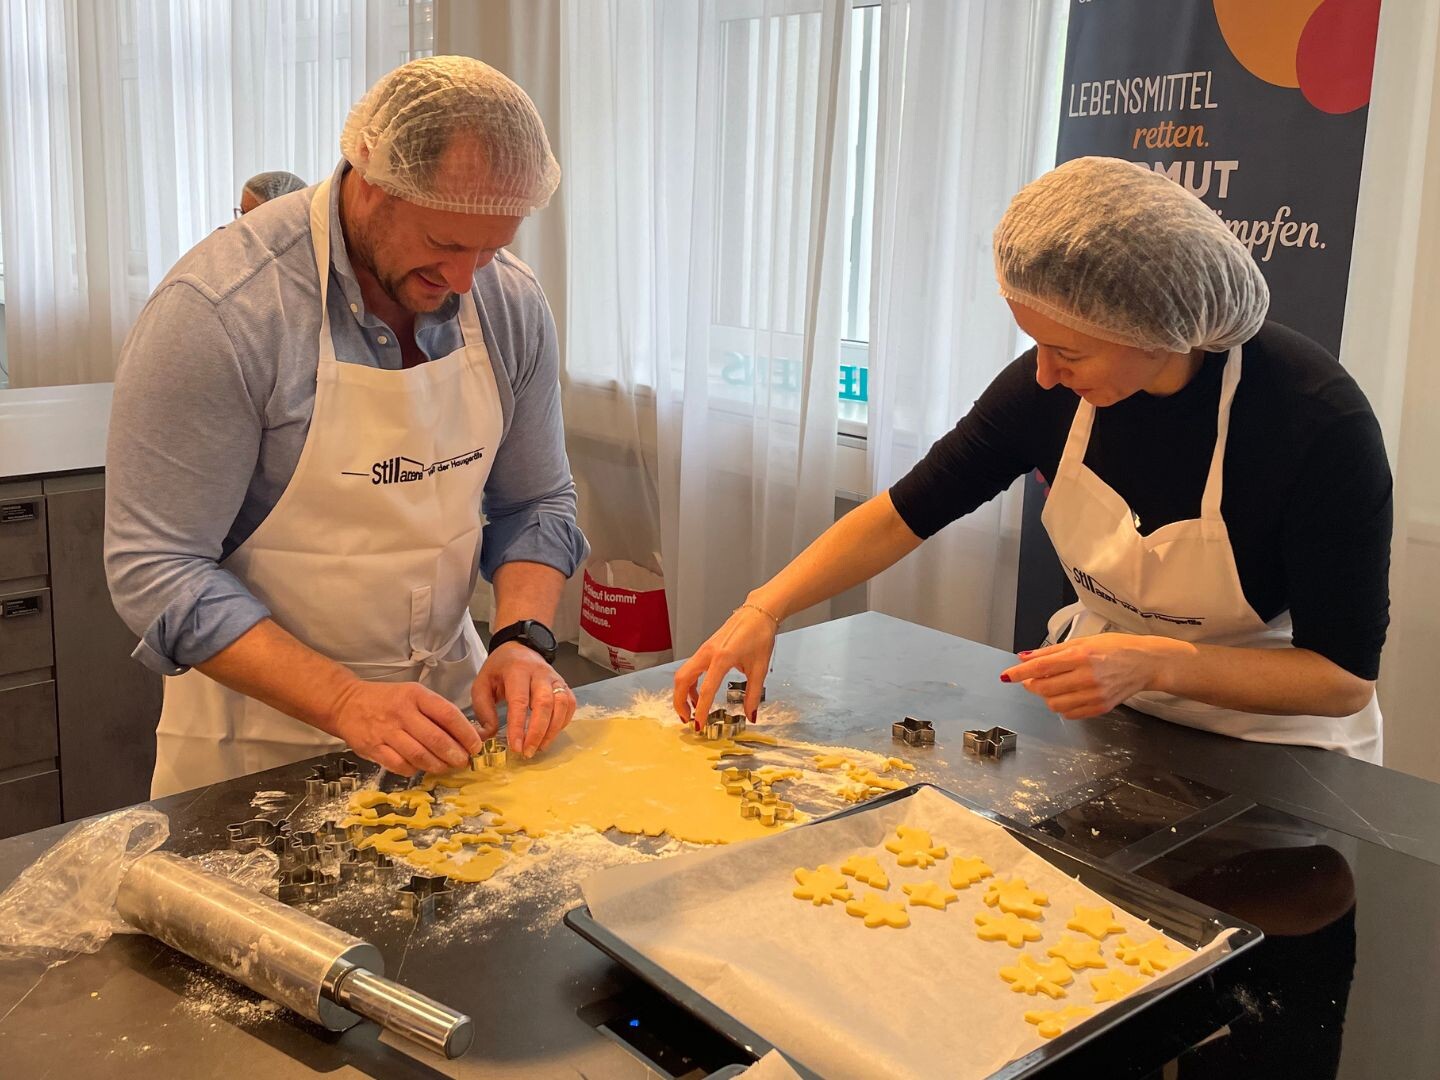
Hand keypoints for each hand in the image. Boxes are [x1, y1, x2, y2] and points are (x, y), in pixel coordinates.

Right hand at [328, 681, 481, 773]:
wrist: (347, 703)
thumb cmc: (388, 700)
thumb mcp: (414, 695)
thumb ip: (436, 713)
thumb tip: (466, 734)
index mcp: (416, 695)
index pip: (447, 714)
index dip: (465, 733)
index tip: (476, 746)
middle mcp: (402, 712)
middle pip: (435, 739)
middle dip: (455, 754)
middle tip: (464, 762)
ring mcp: (386, 732)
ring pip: (419, 755)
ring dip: (438, 765)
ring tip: (447, 767)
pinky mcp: (373, 748)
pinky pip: (400, 765)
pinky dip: (415, 770)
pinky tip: (421, 768)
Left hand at [472, 642, 575, 758]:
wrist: (518, 649)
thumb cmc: (499, 669)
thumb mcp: (481, 684)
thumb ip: (483, 710)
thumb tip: (488, 736)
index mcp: (517, 671)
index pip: (520, 701)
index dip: (518, 726)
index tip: (515, 747)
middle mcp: (540, 673)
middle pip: (545, 704)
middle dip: (537, 732)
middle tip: (528, 752)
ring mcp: (555, 678)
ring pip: (561, 705)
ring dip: (552, 730)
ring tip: (539, 747)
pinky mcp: (564, 685)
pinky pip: (569, 705)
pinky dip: (563, 722)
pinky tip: (550, 734)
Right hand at [672, 604, 775, 727]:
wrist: (758, 613)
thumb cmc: (760, 636)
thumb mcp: (759, 668)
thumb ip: (753, 694)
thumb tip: (751, 715)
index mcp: (722, 658)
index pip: (706, 690)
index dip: (701, 710)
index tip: (698, 725)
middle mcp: (707, 653)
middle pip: (682, 680)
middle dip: (679, 701)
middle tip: (686, 719)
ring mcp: (704, 650)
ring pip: (683, 674)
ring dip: (683, 693)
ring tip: (691, 709)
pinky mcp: (705, 648)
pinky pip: (690, 668)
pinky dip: (690, 683)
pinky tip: (700, 692)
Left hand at [1000, 633, 1180, 719]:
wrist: (1145, 663)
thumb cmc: (1115, 648)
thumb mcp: (1082, 641)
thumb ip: (1051, 651)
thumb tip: (1024, 657)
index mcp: (1081, 656)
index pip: (1041, 667)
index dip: (1019, 673)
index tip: (1006, 676)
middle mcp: (1087, 676)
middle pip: (1044, 688)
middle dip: (1031, 684)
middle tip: (1031, 679)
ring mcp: (1095, 695)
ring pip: (1054, 704)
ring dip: (1046, 696)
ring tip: (1052, 686)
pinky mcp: (1101, 708)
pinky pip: (1070, 714)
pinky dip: (1061, 706)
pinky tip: (1066, 695)